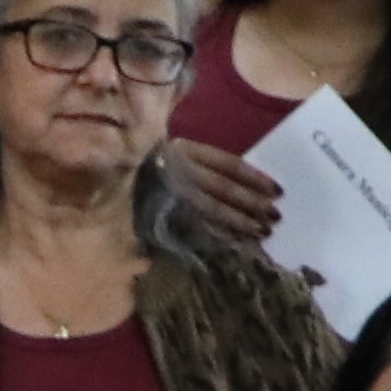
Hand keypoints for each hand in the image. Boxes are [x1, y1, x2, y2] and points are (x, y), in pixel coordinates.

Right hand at [161, 139, 284, 238]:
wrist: (112, 177)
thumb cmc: (153, 165)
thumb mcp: (177, 153)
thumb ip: (205, 164)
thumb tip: (247, 182)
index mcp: (186, 149)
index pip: (229, 164)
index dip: (255, 178)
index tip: (278, 190)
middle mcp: (179, 169)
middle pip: (224, 188)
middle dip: (252, 202)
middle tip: (276, 215)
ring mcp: (169, 193)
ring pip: (212, 209)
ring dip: (240, 221)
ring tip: (263, 231)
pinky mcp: (161, 213)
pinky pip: (195, 226)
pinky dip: (217, 235)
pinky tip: (235, 241)